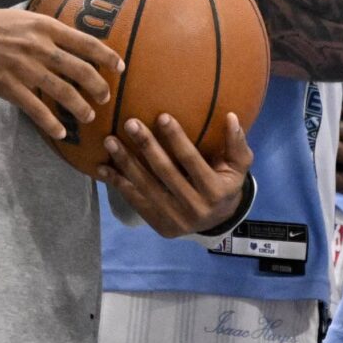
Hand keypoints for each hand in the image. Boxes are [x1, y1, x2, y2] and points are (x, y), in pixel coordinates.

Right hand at [0, 4, 120, 140]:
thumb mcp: (21, 18)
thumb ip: (44, 30)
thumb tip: (68, 41)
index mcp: (44, 26)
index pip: (85, 42)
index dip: (107, 56)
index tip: (120, 66)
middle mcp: (39, 46)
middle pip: (81, 70)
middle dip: (99, 86)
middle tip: (105, 97)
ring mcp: (24, 68)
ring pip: (64, 92)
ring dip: (81, 108)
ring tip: (88, 116)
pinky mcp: (9, 86)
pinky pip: (37, 110)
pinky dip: (52, 124)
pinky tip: (60, 133)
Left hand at [97, 112, 252, 237]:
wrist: (218, 221)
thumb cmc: (226, 183)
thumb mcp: (239, 165)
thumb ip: (236, 143)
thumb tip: (230, 116)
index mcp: (215, 191)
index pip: (192, 161)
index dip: (177, 139)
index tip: (161, 116)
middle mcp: (195, 208)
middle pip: (165, 173)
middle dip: (146, 146)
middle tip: (130, 123)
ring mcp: (176, 219)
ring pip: (146, 187)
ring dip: (126, 163)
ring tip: (110, 141)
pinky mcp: (160, 225)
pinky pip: (136, 202)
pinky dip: (118, 183)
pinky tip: (104, 167)